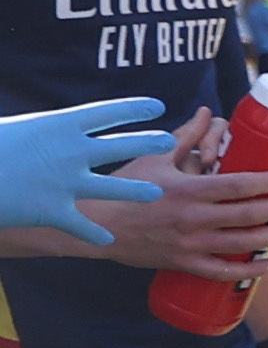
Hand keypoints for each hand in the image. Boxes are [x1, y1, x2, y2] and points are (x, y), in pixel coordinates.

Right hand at [0, 94, 173, 242]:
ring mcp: (65, 182)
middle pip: (122, 145)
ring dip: (136, 191)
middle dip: (148, 142)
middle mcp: (70, 151)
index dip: (134, 108)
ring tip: (155, 193)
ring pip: (114, 188)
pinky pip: (82, 225)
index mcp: (60, 123)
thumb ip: (47, 132)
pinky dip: (95, 234)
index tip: (156, 106)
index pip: (107, 111)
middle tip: (168, 141)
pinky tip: (108, 241)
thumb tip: (64, 129)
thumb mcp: (20, 127)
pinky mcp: (52, 210)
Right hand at [118, 123, 267, 283]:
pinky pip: (222, 272)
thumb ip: (185, 136)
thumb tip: (207, 112)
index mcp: (189, 190)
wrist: (95, 226)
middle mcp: (193, 218)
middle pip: (250, 214)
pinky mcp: (183, 262)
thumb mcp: (154, 157)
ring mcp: (189, 243)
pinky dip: (248, 271)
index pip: (240, 184)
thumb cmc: (125, 187)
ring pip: (243, 243)